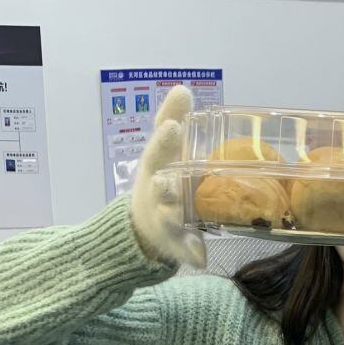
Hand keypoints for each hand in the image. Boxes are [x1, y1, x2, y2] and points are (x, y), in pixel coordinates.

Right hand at [130, 85, 206, 267]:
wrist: (143, 225)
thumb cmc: (162, 178)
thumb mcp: (165, 150)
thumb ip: (172, 120)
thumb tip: (182, 87)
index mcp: (156, 164)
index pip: (159, 144)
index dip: (165, 131)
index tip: (174, 118)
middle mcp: (155, 188)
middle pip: (158, 179)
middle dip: (164, 170)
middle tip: (171, 152)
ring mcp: (162, 216)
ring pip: (166, 213)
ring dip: (171, 211)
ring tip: (176, 209)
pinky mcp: (172, 241)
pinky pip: (181, 248)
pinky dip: (190, 252)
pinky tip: (200, 257)